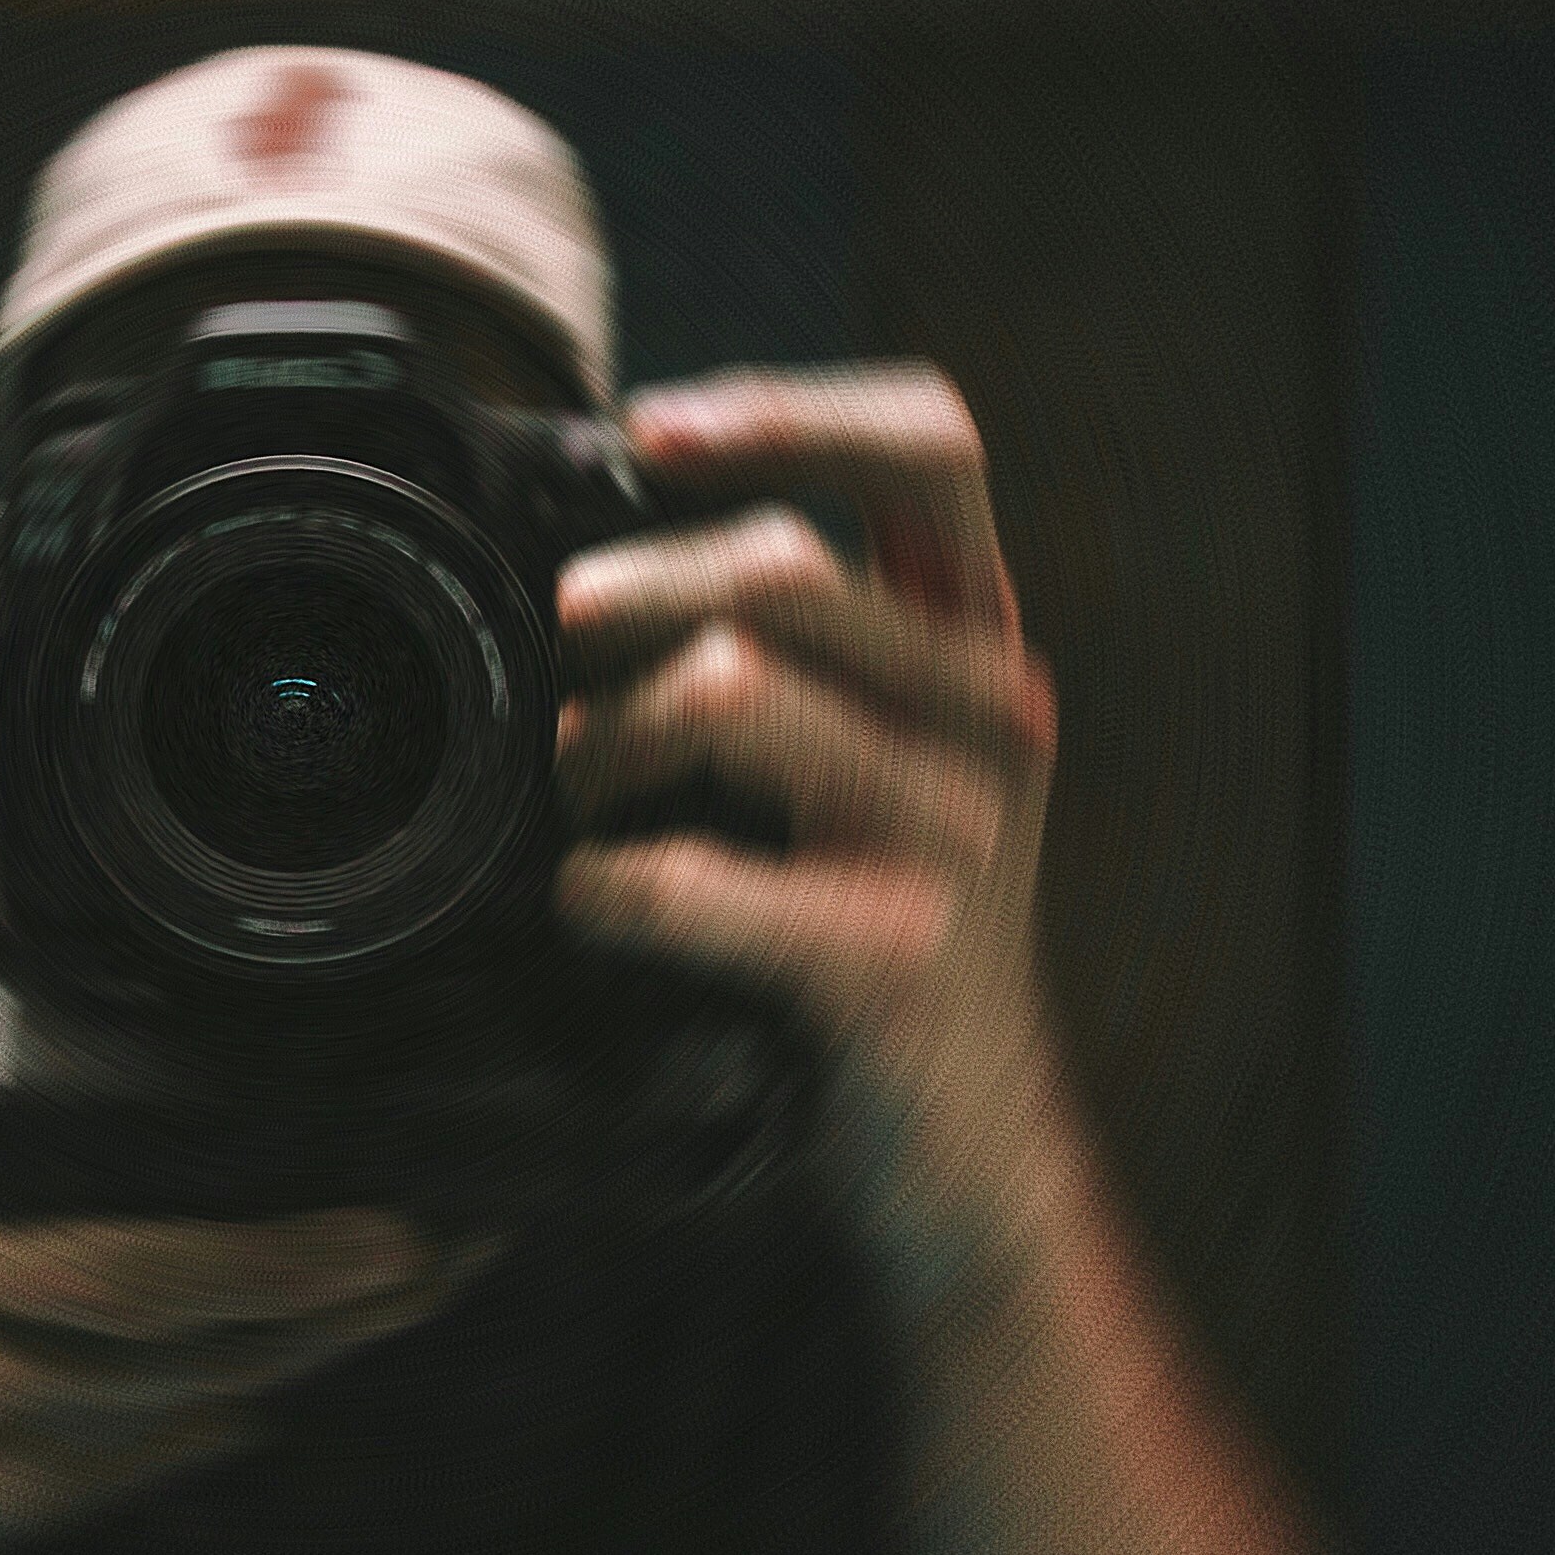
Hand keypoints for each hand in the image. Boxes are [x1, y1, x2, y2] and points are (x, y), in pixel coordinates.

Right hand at [0, 867, 456, 1554]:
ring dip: (315, 1355)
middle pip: (185, 1351)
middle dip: (336, 1305)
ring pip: (186, 1415)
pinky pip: (151, 1464)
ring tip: (420, 1291)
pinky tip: (316, 1358)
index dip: (271, 1258)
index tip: (391, 1223)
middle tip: (458, 1248)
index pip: (122, 1267)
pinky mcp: (0, 1515)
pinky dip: (238, 1410)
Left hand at [554, 367, 1072, 1285]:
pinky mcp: (888, 956)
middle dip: (628, 598)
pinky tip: (591, 905)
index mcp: (978, 644)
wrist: (961, 1145)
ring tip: (582, 799)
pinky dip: (600, 886)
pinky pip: (687, 877)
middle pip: (785, 563)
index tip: (648, 433)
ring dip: (601, 741)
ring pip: (726, 689)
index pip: (930, 448)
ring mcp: (951, 837)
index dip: (788, 409)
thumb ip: (797, 644)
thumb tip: (604, 549)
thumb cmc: (874, 932)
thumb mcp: (871, 758)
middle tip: (566, 661)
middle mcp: (987, 717)